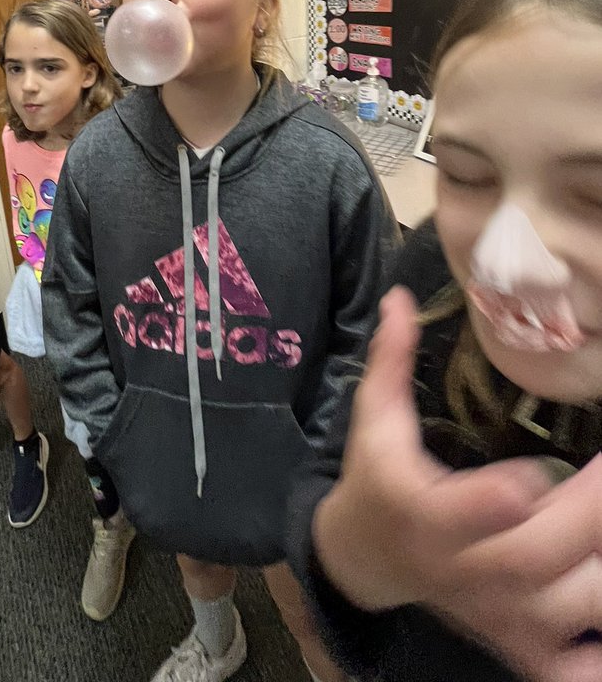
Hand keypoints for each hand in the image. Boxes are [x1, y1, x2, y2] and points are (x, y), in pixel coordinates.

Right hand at [314, 287, 601, 681]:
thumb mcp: (373, 421)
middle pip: (531, 557)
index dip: (497, 501)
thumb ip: (390, 362)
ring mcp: (495, 615)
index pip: (455, 515)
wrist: (364, 562)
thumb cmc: (377, 479)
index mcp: (419, 514)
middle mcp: (458, 572)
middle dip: (587, 515)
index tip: (534, 474)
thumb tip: (398, 299)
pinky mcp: (520, 644)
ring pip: (567, 606)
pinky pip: (574, 670)